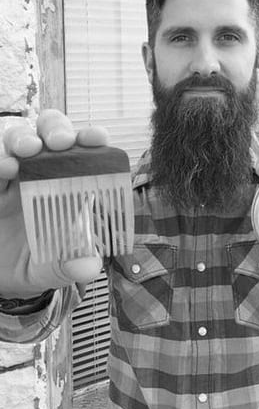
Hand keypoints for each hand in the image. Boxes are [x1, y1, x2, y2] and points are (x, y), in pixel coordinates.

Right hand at [0, 110, 108, 297]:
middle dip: (57, 129)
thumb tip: (90, 267)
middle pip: (50, 132)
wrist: (3, 278)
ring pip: (16, 138)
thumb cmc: (39, 264)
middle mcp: (42, 172)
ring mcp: (12, 176)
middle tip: (60, 142)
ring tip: (29, 149)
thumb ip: (73, 267)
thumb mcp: (56, 271)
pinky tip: (4, 167)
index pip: (84, 152)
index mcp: (70, 185)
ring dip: (23, 137)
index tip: (98, 138)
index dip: (91, 139)